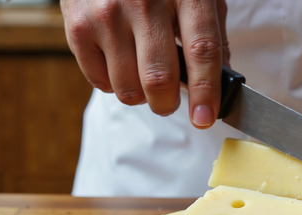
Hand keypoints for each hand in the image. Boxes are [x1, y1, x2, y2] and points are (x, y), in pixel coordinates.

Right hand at [60, 0, 228, 127]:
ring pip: (128, 87)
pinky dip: (114, 85)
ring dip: (141, 97)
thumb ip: (212, 36)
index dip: (206, 91)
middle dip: (168, 104)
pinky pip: (99, 80)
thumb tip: (223, 82)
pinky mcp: (78, 25)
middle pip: (159, 78)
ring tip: (144, 80)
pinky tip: (121, 64)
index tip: (205, 117)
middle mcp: (144, 2)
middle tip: (169, 104)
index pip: (201, 51)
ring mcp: (108, 14)